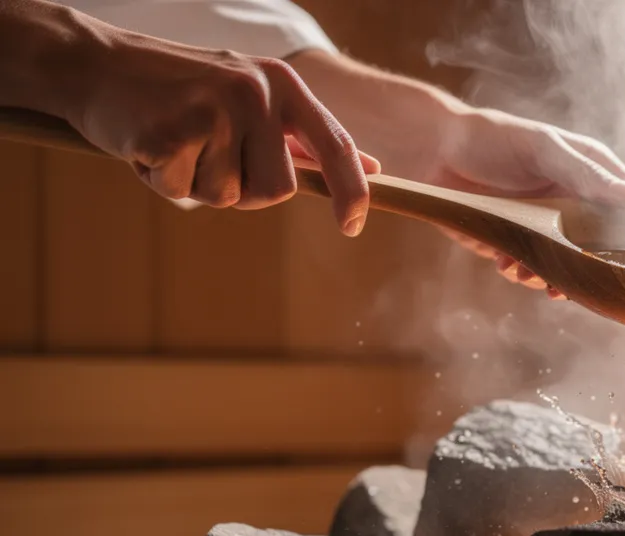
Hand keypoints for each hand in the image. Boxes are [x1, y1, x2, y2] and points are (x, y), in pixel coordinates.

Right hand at [64, 14, 378, 233]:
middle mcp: (255, 92)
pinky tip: (151, 146)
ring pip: (228, 197)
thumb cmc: (183, 91)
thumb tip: (372, 168)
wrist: (97, 64)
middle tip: (208, 156)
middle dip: (243, 191)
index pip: (335, 145)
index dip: (352, 192)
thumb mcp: (252, 101)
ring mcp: (214, 109)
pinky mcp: (173, 131)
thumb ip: (306, 138)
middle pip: (277, 191)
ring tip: (177, 144)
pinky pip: (184, 193)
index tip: (351, 227)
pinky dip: (164, 181)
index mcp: (282, 85)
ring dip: (199, 185)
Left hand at [288, 51, 624, 291]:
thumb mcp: (545, 150)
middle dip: (603, 268)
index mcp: (595, 173)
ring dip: (559, 277)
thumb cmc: (494, 140)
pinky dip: (525, 275)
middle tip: (595, 283)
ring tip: (536, 273)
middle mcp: (578, 203)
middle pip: (610, 247)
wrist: (434, 154)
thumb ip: (588, 175)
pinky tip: (508, 264)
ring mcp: (550, 226)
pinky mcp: (520, 242)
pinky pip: (535, 271)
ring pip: (574, 267)